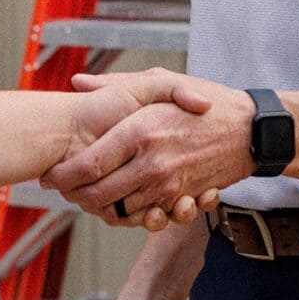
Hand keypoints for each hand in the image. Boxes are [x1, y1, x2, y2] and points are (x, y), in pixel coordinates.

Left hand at [46, 70, 254, 216]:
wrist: (249, 130)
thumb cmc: (204, 100)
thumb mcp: (161, 82)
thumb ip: (116, 84)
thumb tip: (80, 82)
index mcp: (140, 131)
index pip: (91, 163)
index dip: (64, 174)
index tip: (49, 176)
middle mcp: (151, 163)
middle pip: (99, 195)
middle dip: (74, 196)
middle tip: (61, 190)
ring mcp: (167, 186)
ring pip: (119, 211)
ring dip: (98, 208)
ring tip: (84, 195)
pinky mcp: (180, 199)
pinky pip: (145, 217)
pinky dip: (128, 215)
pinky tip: (118, 200)